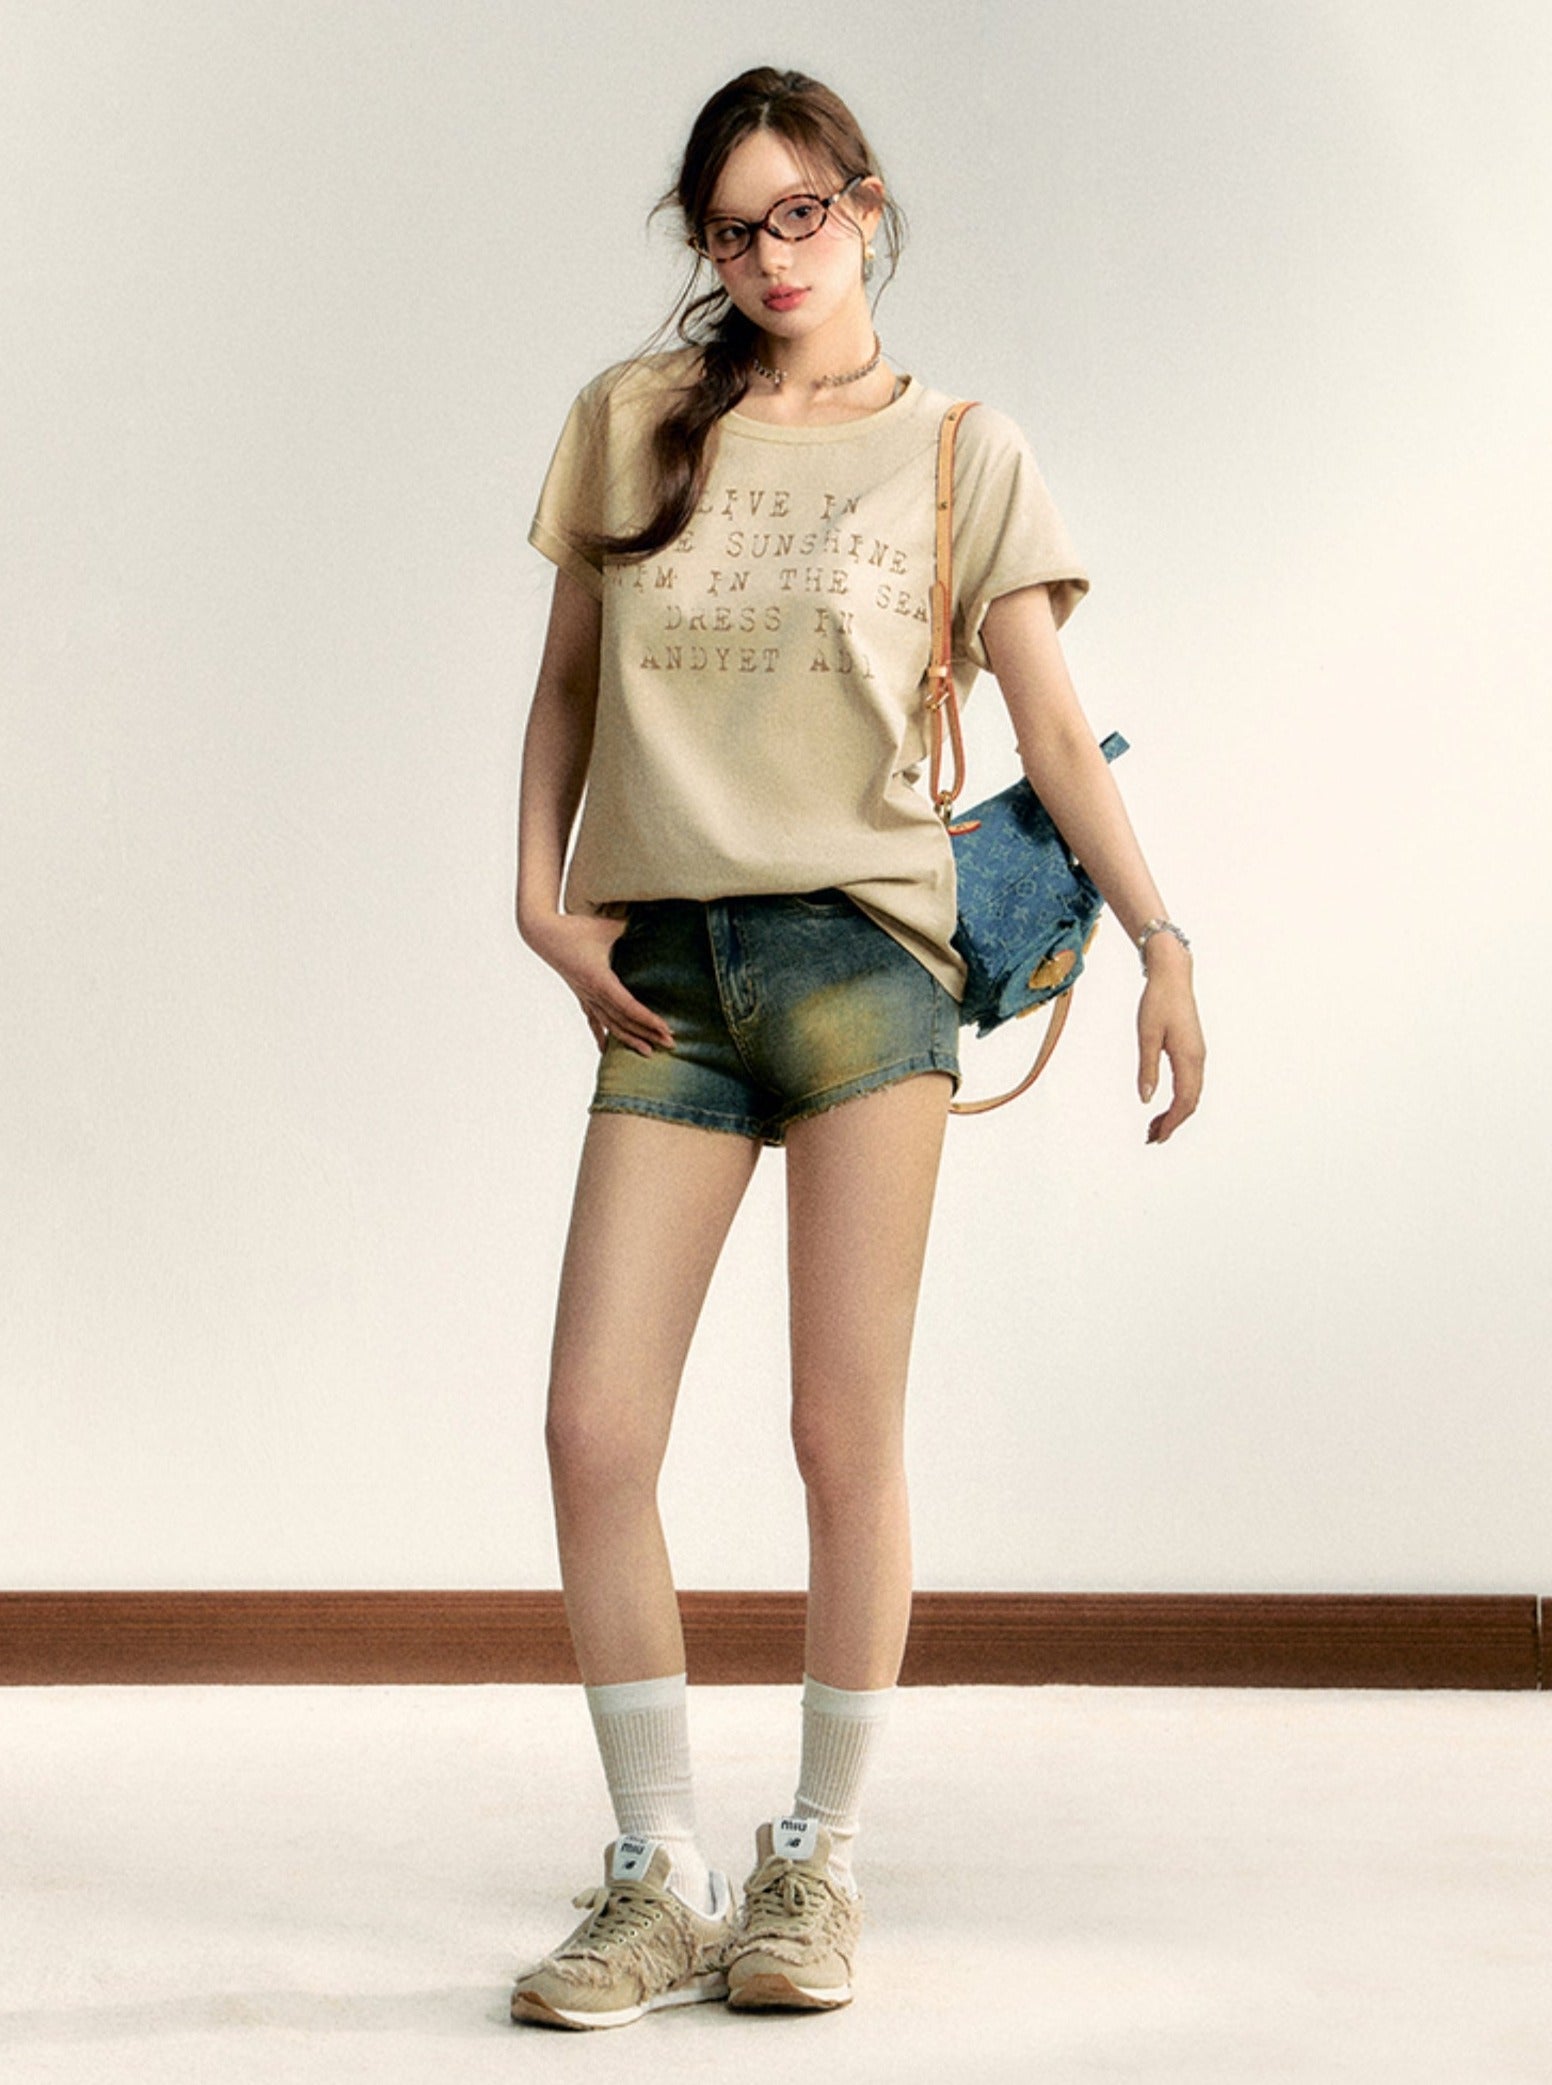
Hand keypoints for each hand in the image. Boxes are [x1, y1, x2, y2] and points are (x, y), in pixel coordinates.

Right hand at [520, 909, 674, 1056]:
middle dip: (647, 1033)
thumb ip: (629, 927)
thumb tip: (651, 923)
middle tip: (670, 1044)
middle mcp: (593, 993)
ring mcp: (585, 996)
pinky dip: (601, 1035)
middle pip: (623, 1021)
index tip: (666, 1029)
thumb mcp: (606, 927)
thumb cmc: (574, 928)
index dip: (648, 1020)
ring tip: (648, 1051)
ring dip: (629, 1038)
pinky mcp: (580, 994)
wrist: (542, 933)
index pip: (629, 1007)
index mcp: (600, 980)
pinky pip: (593, 1019)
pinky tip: (606, 1049)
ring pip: (610, 1024)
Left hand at [1136, 941, 1204, 1144]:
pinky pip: (1190, 1083)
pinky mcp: (1193, 1050)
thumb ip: (1147, 1068)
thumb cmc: (1158, 1002)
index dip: (1171, 1123)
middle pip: (1190, 1102)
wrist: (1173, 976)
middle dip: (1173, 1123)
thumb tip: (1146, 1099)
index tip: (1156, 1137)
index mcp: (1188, 1058)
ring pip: (1191, 1094)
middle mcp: (1198, 1059)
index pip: (1183, 1101)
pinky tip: (1164, 1103)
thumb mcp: (1147, 1036)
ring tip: (1155, 1125)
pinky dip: (1179, 1098)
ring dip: (1175, 1112)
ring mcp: (1198, 1055)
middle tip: (1151, 1137)